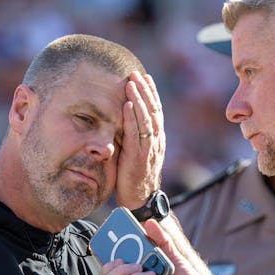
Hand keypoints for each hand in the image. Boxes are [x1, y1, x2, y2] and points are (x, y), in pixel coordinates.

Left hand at [115, 72, 164, 208]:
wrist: (140, 200)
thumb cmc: (133, 176)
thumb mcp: (133, 151)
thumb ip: (130, 135)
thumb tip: (118, 118)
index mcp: (156, 139)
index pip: (155, 111)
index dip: (151, 94)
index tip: (145, 77)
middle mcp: (156, 141)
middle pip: (153, 111)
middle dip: (145, 91)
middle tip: (136, 73)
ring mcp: (149, 149)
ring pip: (147, 119)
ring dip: (140, 99)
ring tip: (132, 83)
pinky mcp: (140, 157)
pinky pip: (137, 135)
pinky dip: (133, 119)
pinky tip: (128, 105)